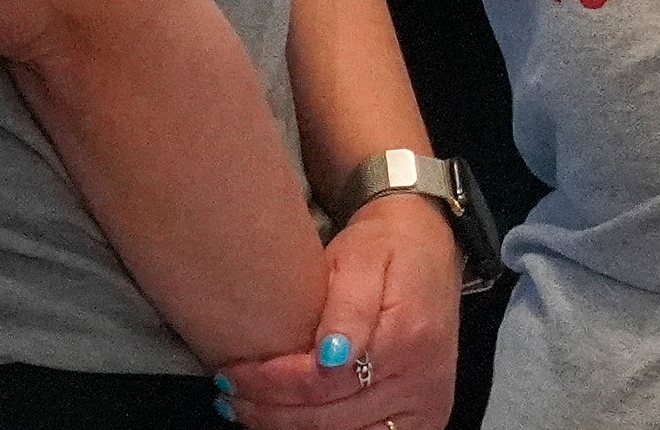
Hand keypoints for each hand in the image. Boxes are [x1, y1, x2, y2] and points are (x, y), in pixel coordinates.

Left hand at [213, 195, 458, 429]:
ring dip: (284, 426)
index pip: (322, 383)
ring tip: (246, 405)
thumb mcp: (363, 259)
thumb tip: (332, 356)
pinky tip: (285, 417)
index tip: (232, 371)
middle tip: (228, 391)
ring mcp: (425, 407)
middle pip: (327, 419)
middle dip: (268, 410)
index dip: (270, 384)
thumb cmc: (388, 249)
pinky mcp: (421, 420)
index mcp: (409, 338)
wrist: (432, 248)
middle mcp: (422, 381)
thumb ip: (348, 306)